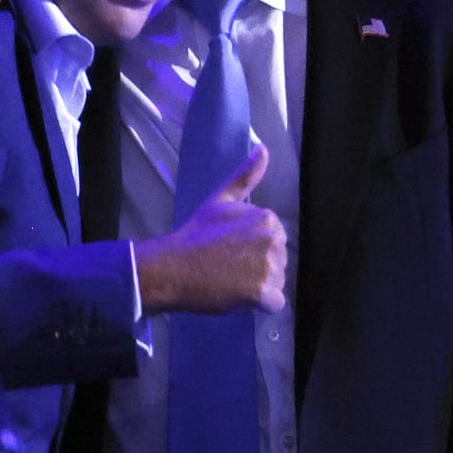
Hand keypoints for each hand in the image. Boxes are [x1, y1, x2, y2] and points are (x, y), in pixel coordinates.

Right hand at [135, 147, 287, 314]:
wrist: (173, 267)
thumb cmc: (196, 234)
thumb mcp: (221, 200)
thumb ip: (246, 176)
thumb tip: (263, 148)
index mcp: (267, 218)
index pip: (274, 239)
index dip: (253, 247)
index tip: (231, 248)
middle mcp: (273, 240)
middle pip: (279, 261)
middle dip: (259, 267)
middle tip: (229, 265)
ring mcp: (269, 267)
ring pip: (277, 282)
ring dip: (259, 286)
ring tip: (231, 279)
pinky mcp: (263, 293)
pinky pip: (274, 304)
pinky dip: (259, 304)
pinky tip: (239, 295)